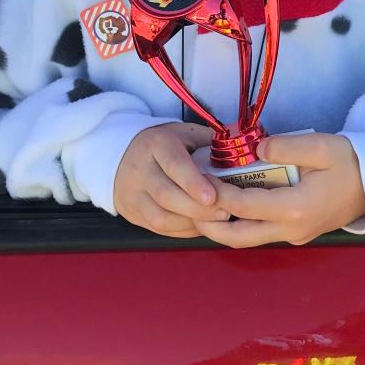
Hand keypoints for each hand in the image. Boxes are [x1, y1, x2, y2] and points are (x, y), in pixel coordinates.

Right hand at [113, 122, 228, 237]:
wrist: (122, 154)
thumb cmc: (164, 145)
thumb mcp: (185, 133)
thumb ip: (211, 142)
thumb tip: (242, 152)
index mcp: (157, 144)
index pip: (174, 165)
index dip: (193, 183)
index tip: (213, 197)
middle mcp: (140, 169)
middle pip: (167, 196)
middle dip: (198, 209)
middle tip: (224, 212)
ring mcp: (132, 193)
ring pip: (160, 217)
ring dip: (191, 223)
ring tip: (214, 221)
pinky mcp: (132, 212)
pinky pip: (158, 228)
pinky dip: (182, 230)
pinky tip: (199, 225)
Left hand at [194, 133, 364, 248]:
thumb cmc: (351, 162)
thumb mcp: (321, 147)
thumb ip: (285, 148)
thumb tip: (255, 150)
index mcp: (296, 208)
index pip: (242, 205)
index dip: (215, 193)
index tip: (197, 177)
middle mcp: (291, 229)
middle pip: (238, 237)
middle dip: (210, 224)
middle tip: (188, 206)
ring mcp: (295, 234)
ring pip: (248, 239)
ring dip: (223, 226)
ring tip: (203, 206)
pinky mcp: (297, 232)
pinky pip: (260, 232)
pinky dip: (240, 223)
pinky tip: (229, 205)